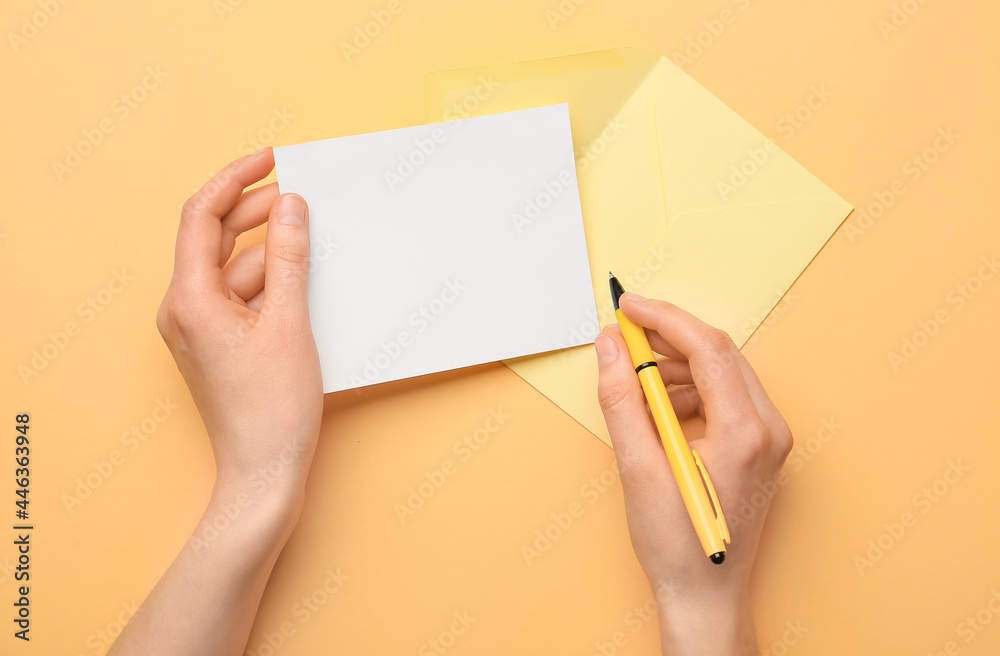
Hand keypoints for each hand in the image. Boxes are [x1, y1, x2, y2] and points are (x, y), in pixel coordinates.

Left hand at [109, 149, 323, 655]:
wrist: (264, 472)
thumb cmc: (273, 409)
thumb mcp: (290, 323)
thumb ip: (290, 259)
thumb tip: (290, 207)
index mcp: (190, 299)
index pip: (202, 215)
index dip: (235, 179)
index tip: (270, 159)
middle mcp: (184, 309)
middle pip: (215, 238)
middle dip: (256, 210)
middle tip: (301, 193)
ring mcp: (199, 328)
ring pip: (232, 267)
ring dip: (268, 248)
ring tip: (311, 233)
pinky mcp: (218, 344)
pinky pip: (240, 295)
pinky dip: (269, 280)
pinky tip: (303, 275)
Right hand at [595, 293, 792, 654]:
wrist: (705, 596)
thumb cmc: (677, 546)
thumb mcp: (638, 468)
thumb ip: (622, 399)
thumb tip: (611, 347)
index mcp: (746, 433)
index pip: (708, 349)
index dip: (664, 319)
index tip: (629, 307)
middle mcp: (769, 430)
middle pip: (719, 355)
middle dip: (669, 338)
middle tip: (626, 333)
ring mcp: (769, 440)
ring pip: (722, 373)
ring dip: (676, 365)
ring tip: (635, 378)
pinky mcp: (759, 448)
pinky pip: (725, 397)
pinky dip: (689, 389)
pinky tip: (657, 405)